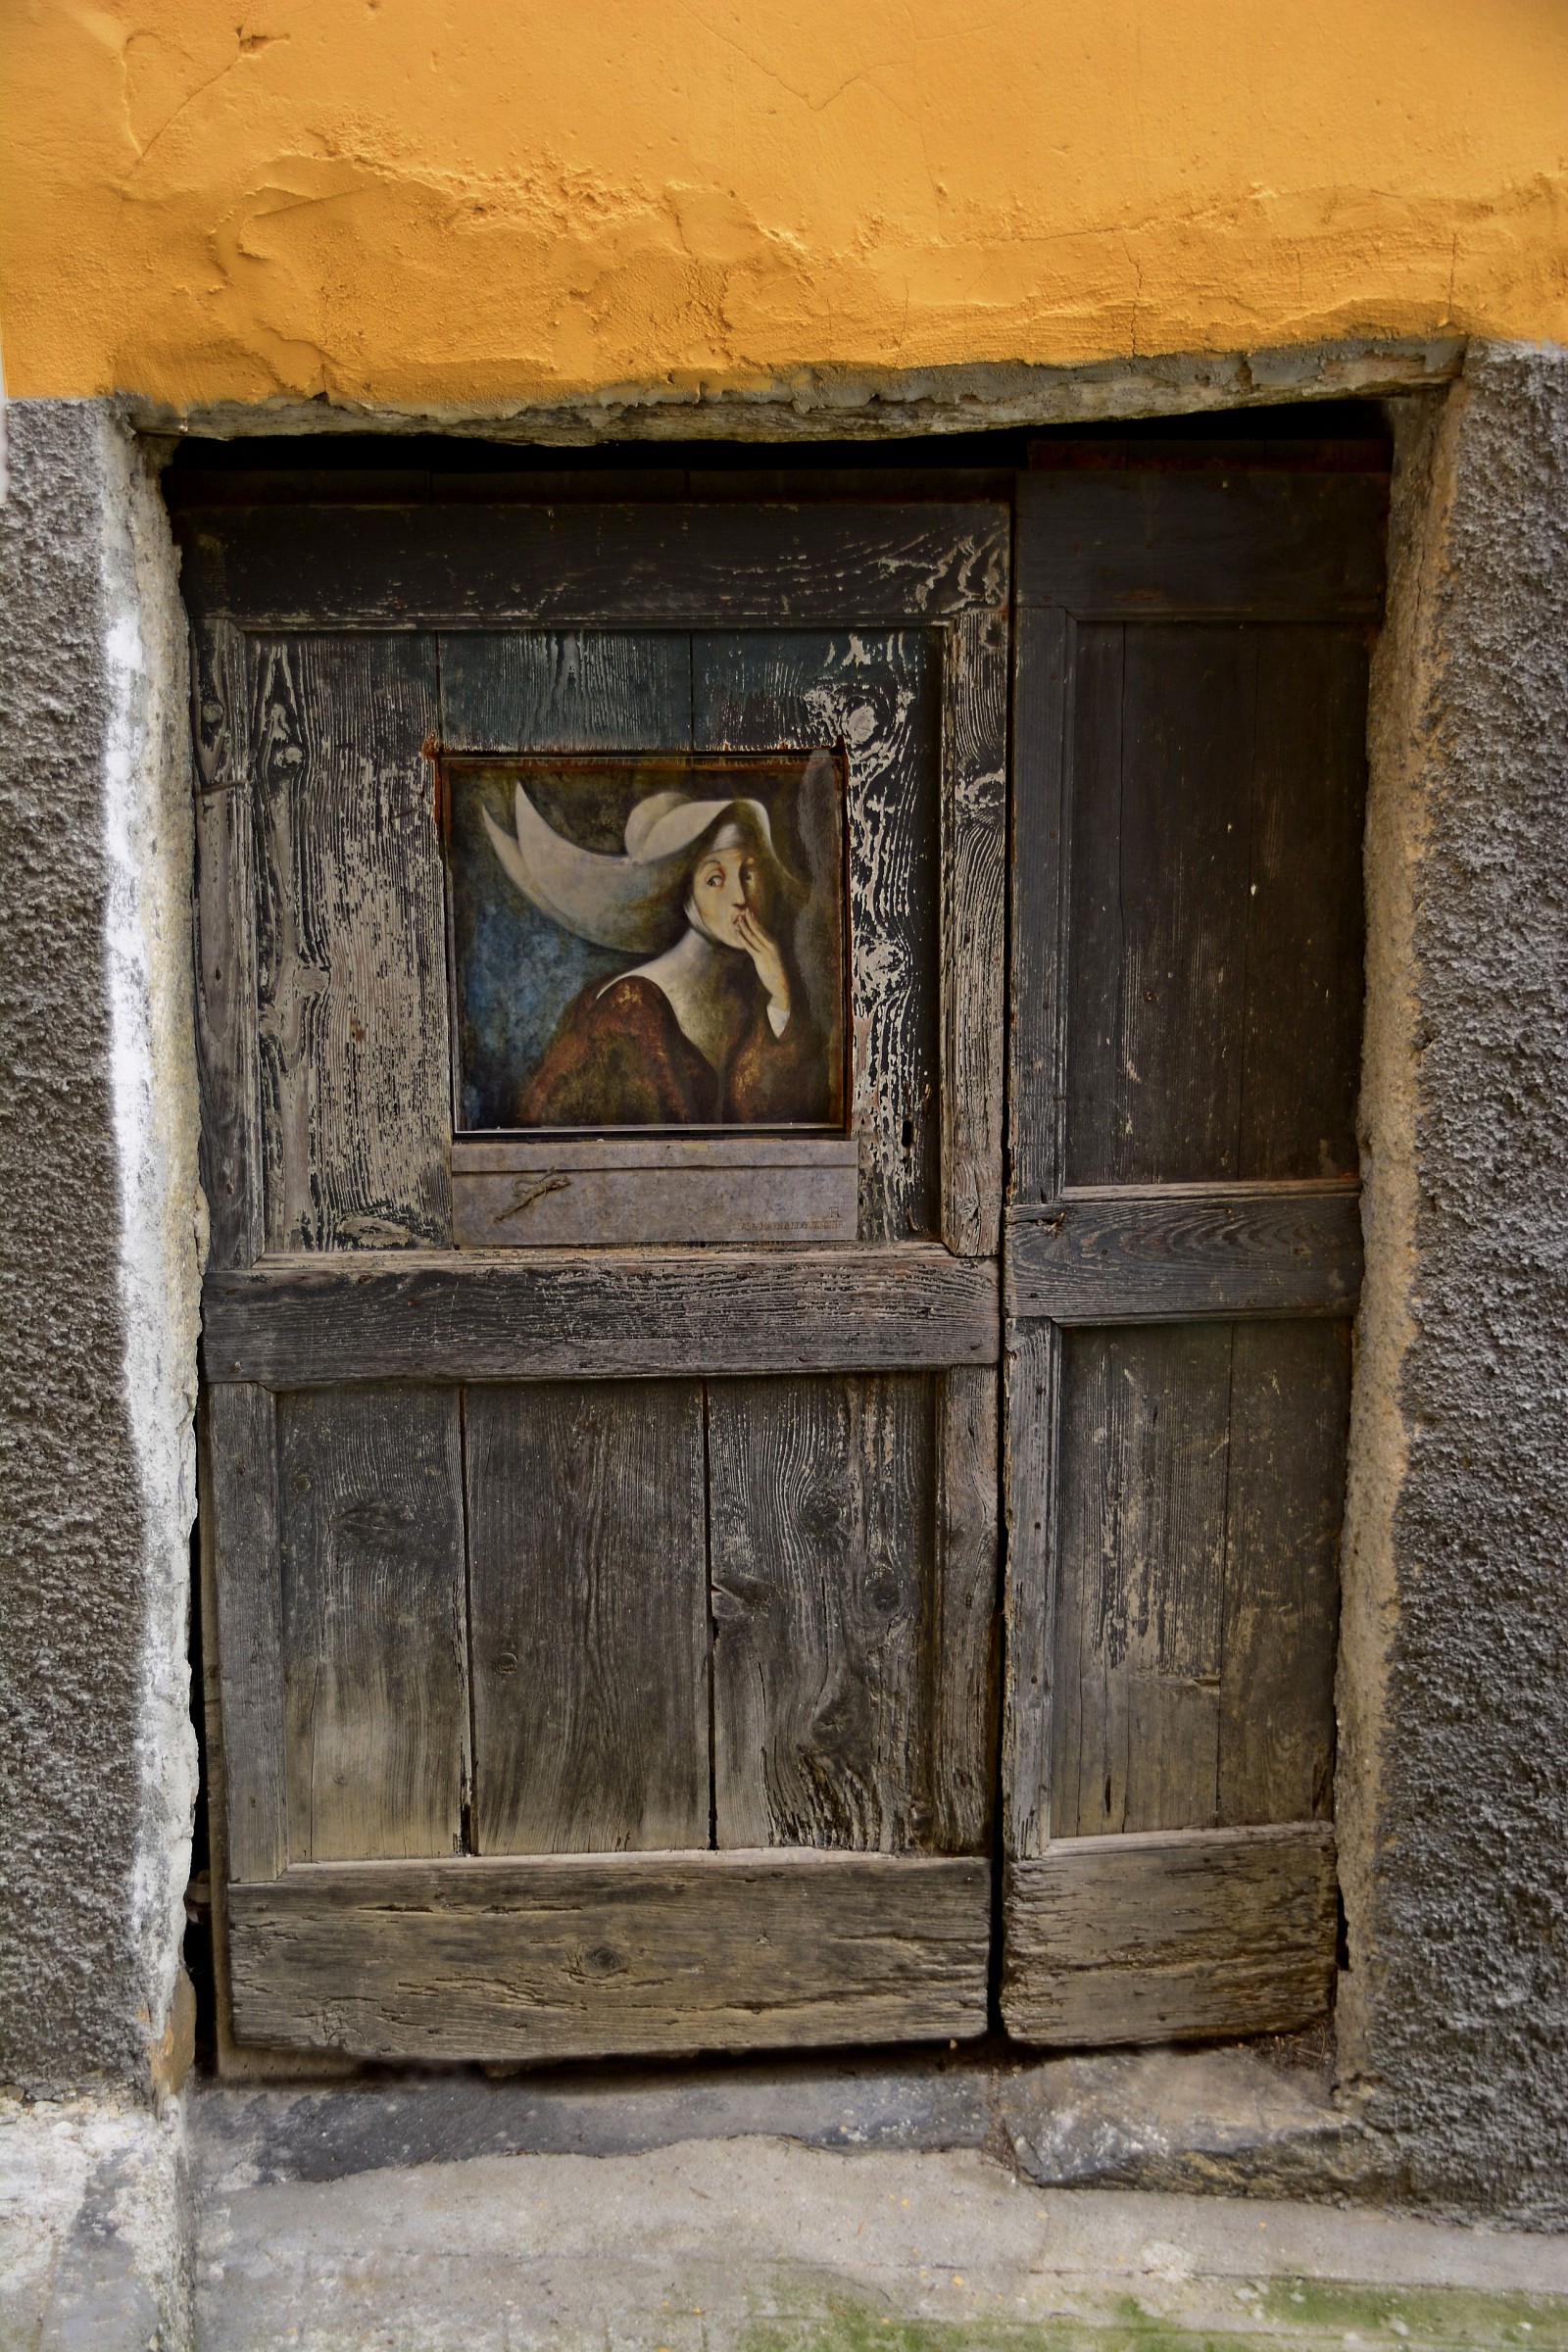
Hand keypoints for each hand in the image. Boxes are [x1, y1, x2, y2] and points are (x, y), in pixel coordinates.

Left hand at [735, 907, 790, 1023]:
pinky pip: (750, 946)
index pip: (763, 929)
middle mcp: (771, 946)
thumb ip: (764, 953)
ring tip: (737, 918)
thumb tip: (757, 948)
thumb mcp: (771, 961)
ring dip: (745, 926)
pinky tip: (737, 931)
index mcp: (774, 945)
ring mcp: (766, 952)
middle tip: (743, 909)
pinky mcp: (761, 959)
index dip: (755, 920)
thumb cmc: (776, 974)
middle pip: (758, 929)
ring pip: (753, 936)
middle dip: (750, 919)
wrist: (782, 986)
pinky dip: (743, 938)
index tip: (749, 911)